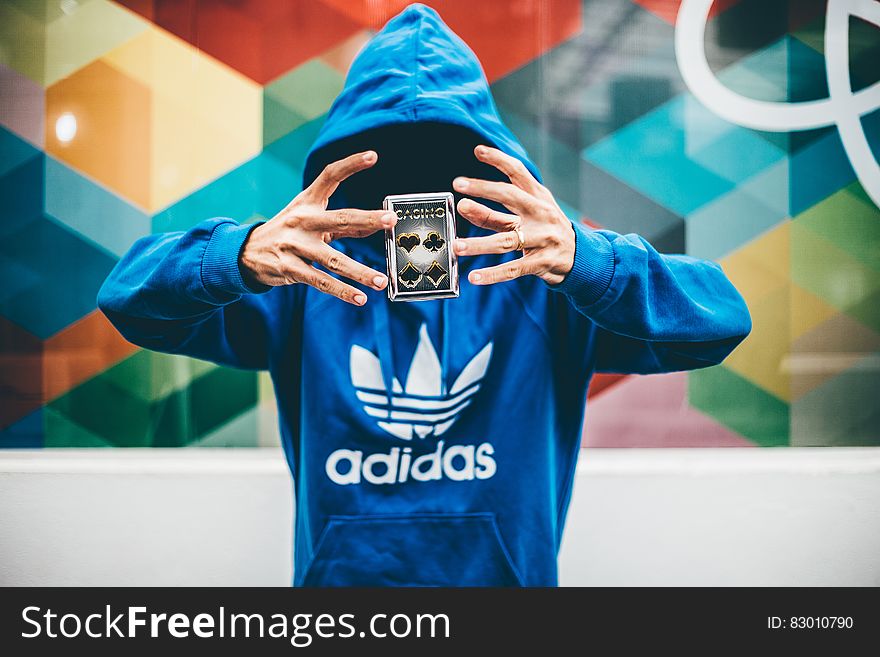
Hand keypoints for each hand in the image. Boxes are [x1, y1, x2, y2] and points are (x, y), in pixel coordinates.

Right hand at [240, 151, 395, 305]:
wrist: (246, 252)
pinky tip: (360, 298)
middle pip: (339, 218)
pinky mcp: (290, 269)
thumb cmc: (288, 232)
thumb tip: (376, 226)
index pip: (329, 176)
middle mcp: (302, 220)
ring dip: (359, 271)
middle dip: (367, 219)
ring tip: (381, 280)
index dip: (351, 164)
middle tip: (390, 220)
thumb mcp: (310, 219)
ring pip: (333, 259)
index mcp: (307, 202)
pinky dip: (342, 291)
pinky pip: (321, 282)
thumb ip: (343, 224)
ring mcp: (295, 245)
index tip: (373, 155)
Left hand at [452, 145, 575, 285]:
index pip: (518, 172)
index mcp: (538, 197)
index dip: (499, 159)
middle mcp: (541, 214)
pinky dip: (492, 274)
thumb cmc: (546, 231)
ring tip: (457, 246)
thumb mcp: (529, 216)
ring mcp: (543, 238)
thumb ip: (496, 213)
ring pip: (506, 240)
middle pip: (510, 197)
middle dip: (483, 190)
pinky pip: (513, 269)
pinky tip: (474, 277)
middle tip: (458, 188)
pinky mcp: (541, 263)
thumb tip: (464, 207)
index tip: (478, 150)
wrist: (581, 257)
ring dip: (479, 243)